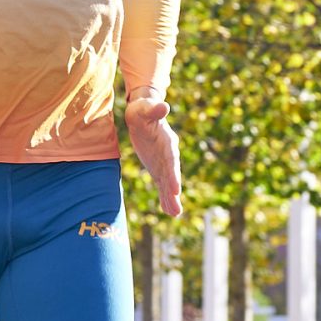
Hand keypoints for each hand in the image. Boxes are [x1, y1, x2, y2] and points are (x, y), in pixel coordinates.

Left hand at [124, 91, 181, 216]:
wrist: (143, 114)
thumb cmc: (143, 109)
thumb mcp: (145, 108)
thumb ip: (154, 109)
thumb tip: (163, 106)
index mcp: (167, 142)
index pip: (171, 160)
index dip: (173, 175)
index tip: (176, 189)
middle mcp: (169, 154)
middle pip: (172, 176)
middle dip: (173, 193)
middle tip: (177, 210)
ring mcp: (164, 162)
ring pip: (168, 183)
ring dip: (171, 199)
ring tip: (175, 214)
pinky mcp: (158, 167)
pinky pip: (162, 184)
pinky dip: (165, 196)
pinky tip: (169, 210)